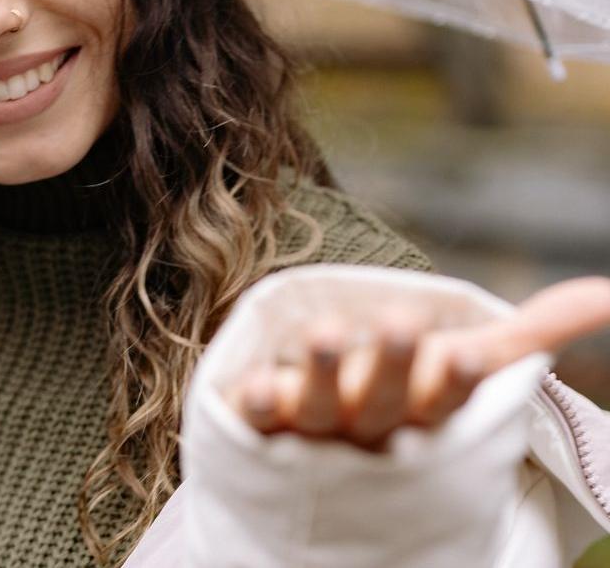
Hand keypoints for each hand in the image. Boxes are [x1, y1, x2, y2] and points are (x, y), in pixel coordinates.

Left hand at [225, 276, 609, 449]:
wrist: (320, 464)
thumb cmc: (405, 400)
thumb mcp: (464, 365)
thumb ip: (531, 333)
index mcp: (424, 412)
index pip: (449, 397)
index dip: (459, 378)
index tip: (471, 352)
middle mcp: (370, 425)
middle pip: (384, 400)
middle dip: (395, 365)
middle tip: (403, 320)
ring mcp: (312, 428)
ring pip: (317, 406)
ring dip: (321, 372)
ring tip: (326, 331)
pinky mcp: (260, 421)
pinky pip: (254, 414)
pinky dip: (254, 400)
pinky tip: (252, 382)